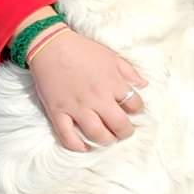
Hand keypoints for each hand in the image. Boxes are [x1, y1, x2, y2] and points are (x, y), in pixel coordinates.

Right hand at [27, 28, 147, 151]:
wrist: (51, 46)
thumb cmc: (83, 49)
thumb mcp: (112, 56)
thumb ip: (129, 72)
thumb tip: (143, 85)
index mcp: (113, 83)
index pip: (134, 104)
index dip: (138, 110)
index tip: (134, 111)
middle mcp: (97, 98)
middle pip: (118, 124)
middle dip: (125, 132)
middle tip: (125, 132)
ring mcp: (77, 107)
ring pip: (96, 134)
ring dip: (106, 140)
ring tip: (108, 139)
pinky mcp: (58, 113)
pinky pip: (67, 136)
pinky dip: (77, 146)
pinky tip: (85, 147)